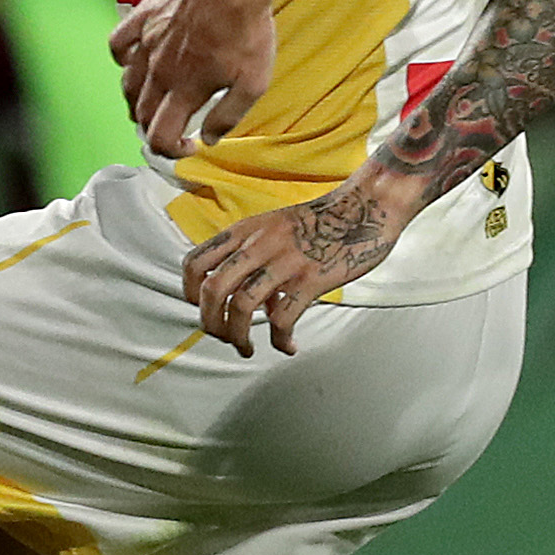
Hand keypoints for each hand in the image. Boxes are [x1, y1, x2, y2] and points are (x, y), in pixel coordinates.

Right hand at [113, 0, 276, 156]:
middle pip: (141, 113)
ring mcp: (147, 42)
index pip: (160, 136)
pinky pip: (118, 43)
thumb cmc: (248, 28)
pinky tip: (134, 61)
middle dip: (155, 128)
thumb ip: (227, 116)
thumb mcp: (253, 83)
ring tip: (153, 102)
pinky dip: (122, 58)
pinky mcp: (143, 16)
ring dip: (136, 101)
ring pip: (127, 83)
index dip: (171, 150)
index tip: (188, 146)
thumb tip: (208, 138)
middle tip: (174, 126)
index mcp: (183, 90)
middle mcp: (158, 70)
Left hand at [180, 177, 416, 357]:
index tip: (203, 309)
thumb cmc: (324, 221)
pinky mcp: (310, 279)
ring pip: (241, 307)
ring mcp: (284, 261)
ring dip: (238, 337)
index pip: (195, 262)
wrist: (365, 206)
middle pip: (212, 290)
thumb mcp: (277, 228)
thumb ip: (259, 260)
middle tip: (222, 337)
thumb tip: (262, 306)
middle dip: (210, 323)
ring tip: (246, 348)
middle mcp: (258, 244)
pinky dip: (279, 339)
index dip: (189, 291)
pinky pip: (283, 318)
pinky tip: (288, 346)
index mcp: (245, 230)